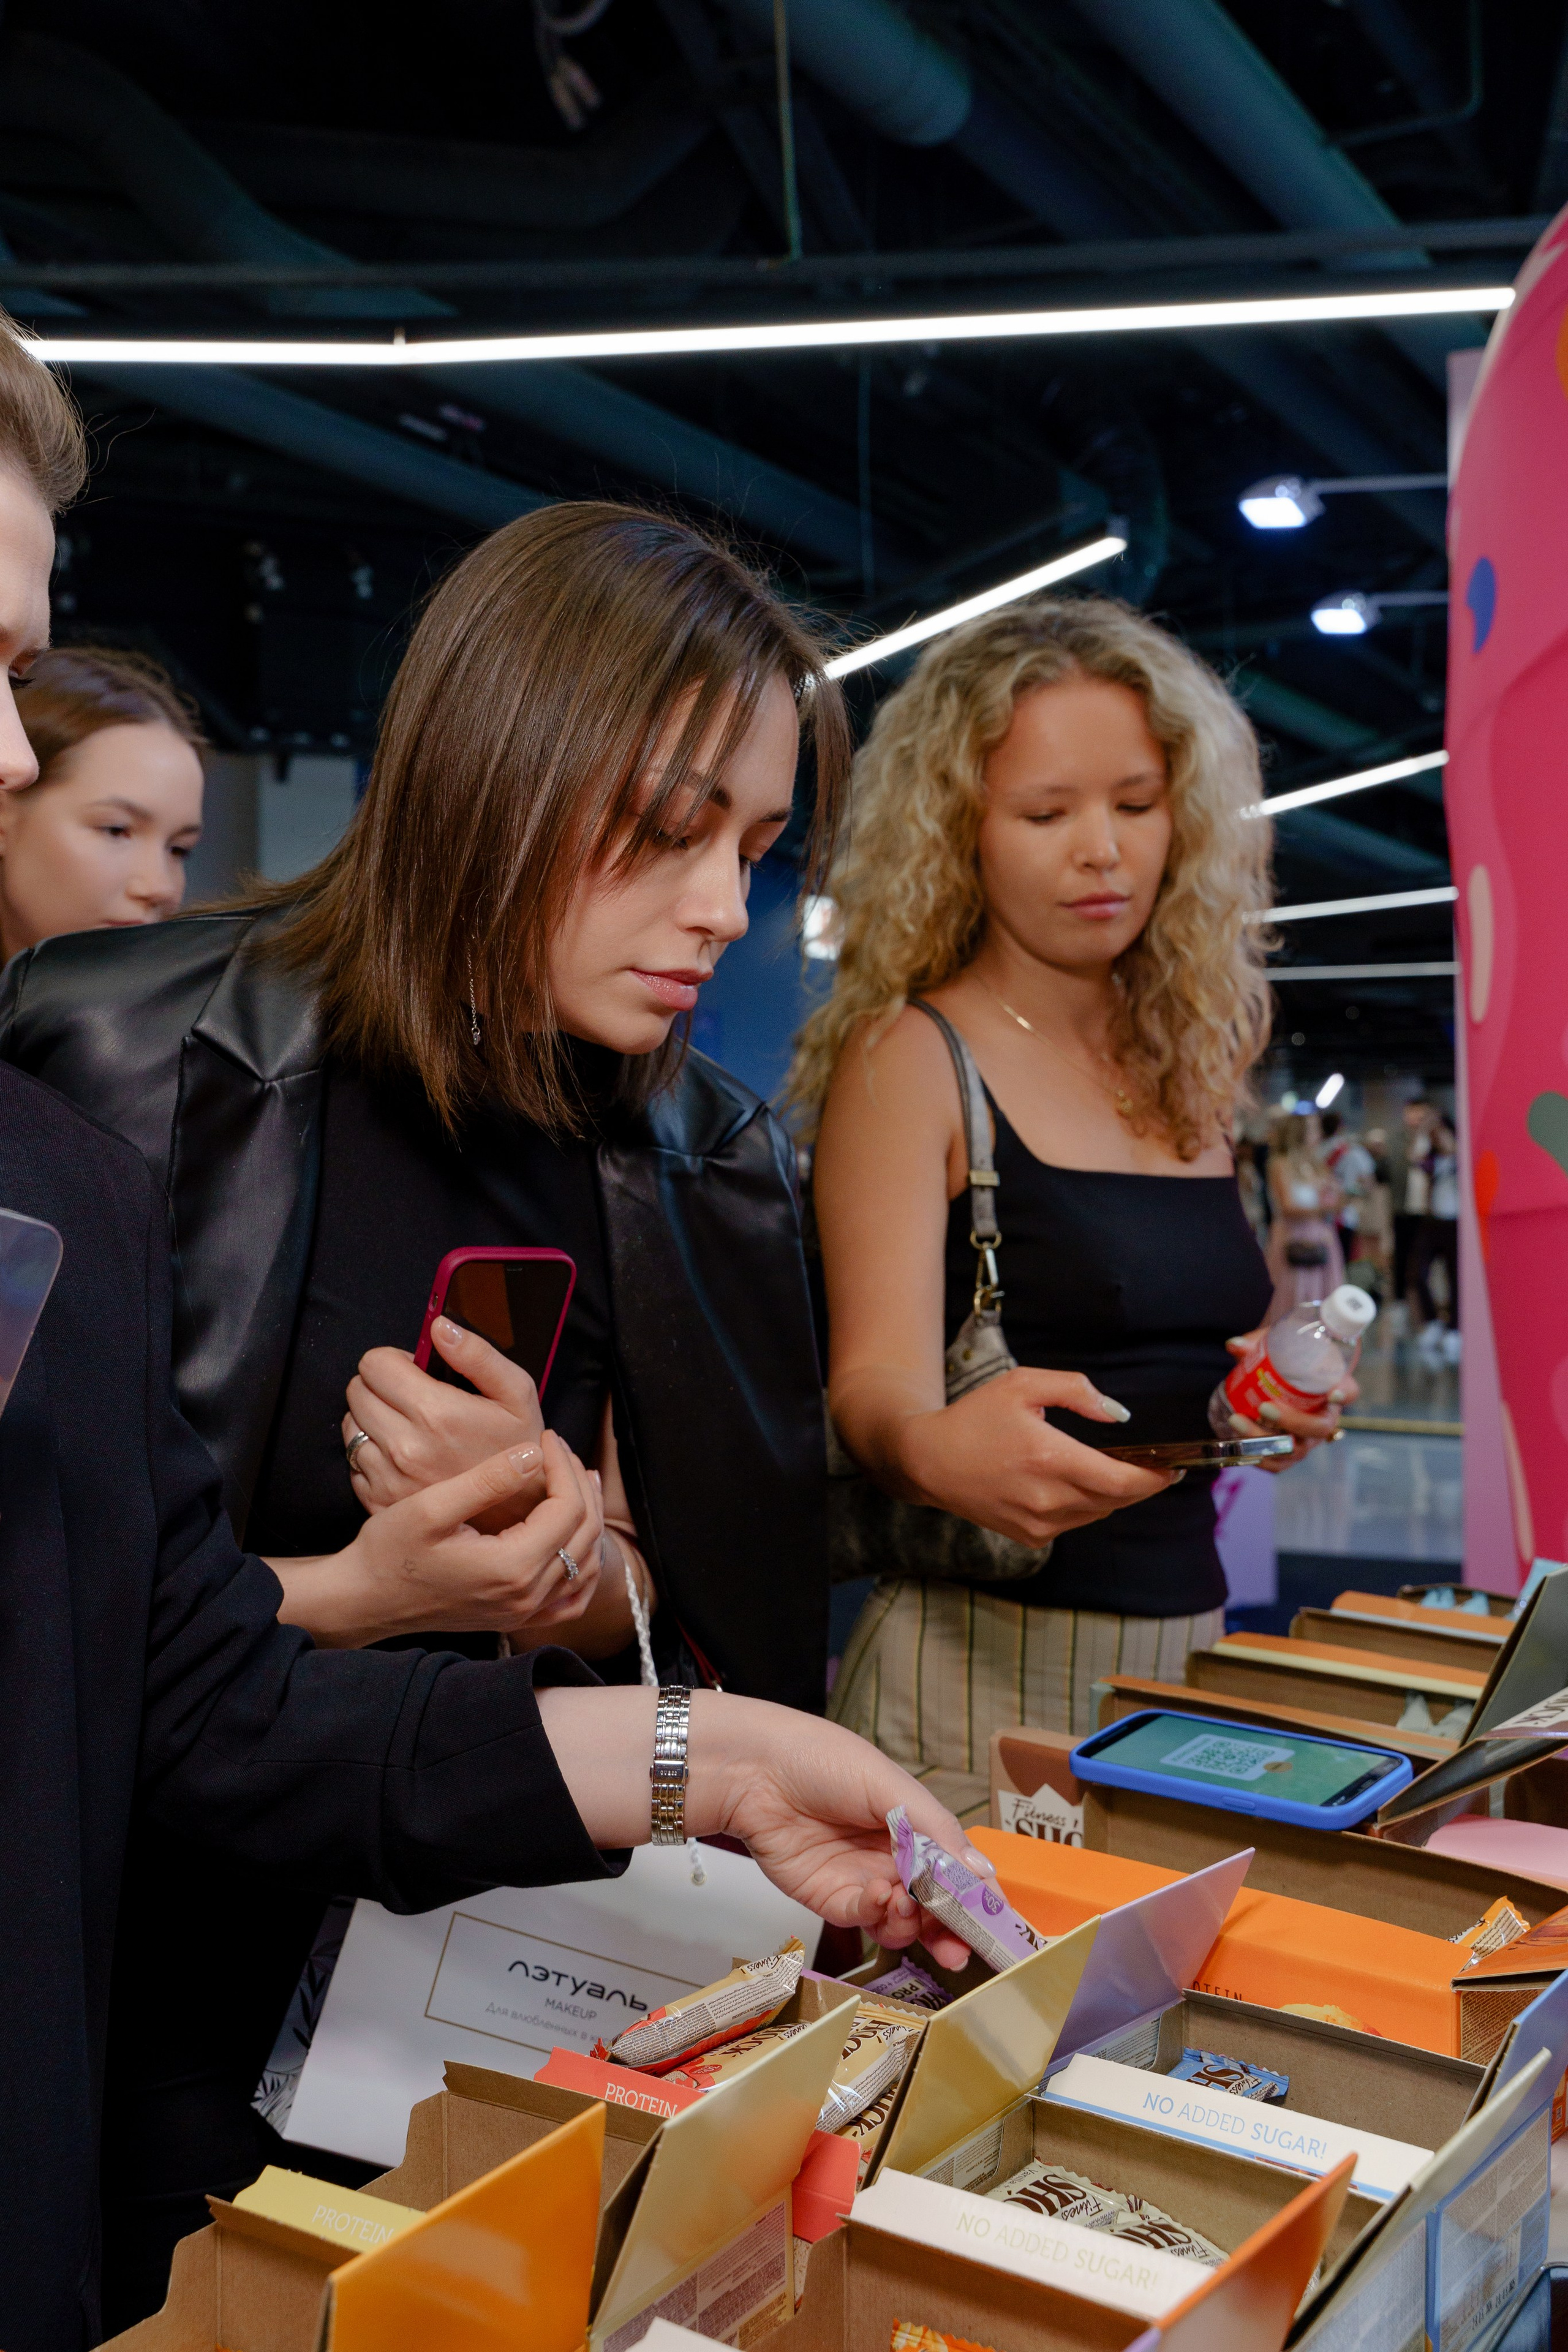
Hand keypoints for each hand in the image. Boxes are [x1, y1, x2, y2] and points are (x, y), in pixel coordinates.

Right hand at [289, 1428, 602, 1646]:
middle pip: (584, 1535)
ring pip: (584, 1564)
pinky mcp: (515, 1618)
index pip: (566, 1509)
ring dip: (587, 1520)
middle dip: (579, 1485)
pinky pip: (571, 1600)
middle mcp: (526, 1596)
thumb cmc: (389, 1552)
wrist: (366, 1599)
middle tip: (560, 1451)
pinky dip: (583, 1567)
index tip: (545, 1437)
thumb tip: (534, 1454)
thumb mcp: (431, 1507)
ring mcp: (523, 1612)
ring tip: (575, 1481)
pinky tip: (577, 1541)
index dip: (563, 1466)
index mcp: (511, 1567)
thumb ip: (487, 1480)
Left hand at [343, 1318, 545, 1533]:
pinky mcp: (379, 1500)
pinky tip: (402, 1456)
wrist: (517, 1515)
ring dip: (372, 1419)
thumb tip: (440, 1326)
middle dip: (380, 1386)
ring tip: (407, 1427)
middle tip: (412, 1398)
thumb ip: (477, 1355)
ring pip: (350, 1426)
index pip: (374, 1364)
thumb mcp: (517, 1393)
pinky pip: (352, 1462)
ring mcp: (389, 1478)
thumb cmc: (517, 1448)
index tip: (414, 1371)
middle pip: (356, 1391)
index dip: (394, 1361)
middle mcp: (405, 1447)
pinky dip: (371, 1453)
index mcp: (435, 1413)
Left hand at [534, 1687, 993, 1967]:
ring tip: (909, 1906)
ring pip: (906, 1922)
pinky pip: (870, 1922)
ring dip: (916, 1924)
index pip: (958, 1869)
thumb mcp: (891, 1788)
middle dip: (953, 1930)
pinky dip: (881, 1917)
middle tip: (962, 1948)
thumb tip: (985, 1874)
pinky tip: (880, 1897)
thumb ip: (937, 1833)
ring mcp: (866, 1882)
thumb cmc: (824, 1761)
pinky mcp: (834, 1901)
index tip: (997, 1925)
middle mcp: (895, 1858)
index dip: (978, 1898)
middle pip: (937, 1906)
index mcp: (915, 1825)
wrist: (755, 1772)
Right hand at [893, 1367, 1172, 1547]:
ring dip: (1113, 1494)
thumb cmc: (975, 1418)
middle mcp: (1048, 1499)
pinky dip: (1086, 1505)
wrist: (928, 1461)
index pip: (1122, 1481)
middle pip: (1117, 1500)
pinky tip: (1075, 1484)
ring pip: (1099, 1513)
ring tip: (1113, 1470)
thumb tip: (1118, 1416)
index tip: (1173, 1467)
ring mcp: (1039, 1524)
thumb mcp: (1023, 1385)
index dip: (1155, 1477)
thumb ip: (1077, 1391)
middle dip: (1139, 1484)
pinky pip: (1075, 1522)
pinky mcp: (1031, 1537)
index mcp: (1050, 1459)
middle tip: (1152, 1465)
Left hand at [1220, 1328, 1358, 1469]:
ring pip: (1295, 1449)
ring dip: (1265, 1440)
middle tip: (1264, 1407)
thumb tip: (1234, 1345)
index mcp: (1332, 1387)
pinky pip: (1280, 1464)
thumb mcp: (1275, 1346)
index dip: (1343, 1393)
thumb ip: (1257, 1343)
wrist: (1277, 1379)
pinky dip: (1259, 1457)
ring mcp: (1308, 1438)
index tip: (1333, 1392)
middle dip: (1291, 1421)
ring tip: (1237, 1420)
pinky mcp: (1289, 1452)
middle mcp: (1324, 1417)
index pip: (1348, 1391)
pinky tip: (1238, 1443)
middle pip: (1319, 1428)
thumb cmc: (1285, 1359)